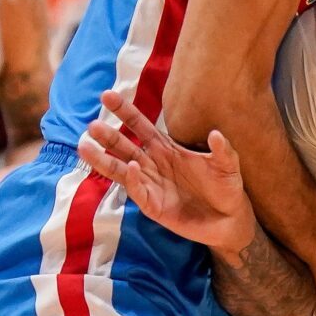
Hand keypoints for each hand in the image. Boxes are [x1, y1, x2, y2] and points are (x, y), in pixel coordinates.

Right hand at [77, 89, 256, 256]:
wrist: (229, 220)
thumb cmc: (226, 188)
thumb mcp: (228, 165)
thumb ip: (222, 150)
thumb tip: (216, 134)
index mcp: (166, 149)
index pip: (140, 126)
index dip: (124, 111)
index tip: (107, 96)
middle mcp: (153, 165)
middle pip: (125, 147)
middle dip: (108, 136)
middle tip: (91, 126)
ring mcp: (151, 186)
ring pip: (121, 170)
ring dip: (104, 159)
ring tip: (85, 147)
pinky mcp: (153, 207)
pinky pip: (139, 192)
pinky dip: (135, 180)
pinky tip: (131, 169)